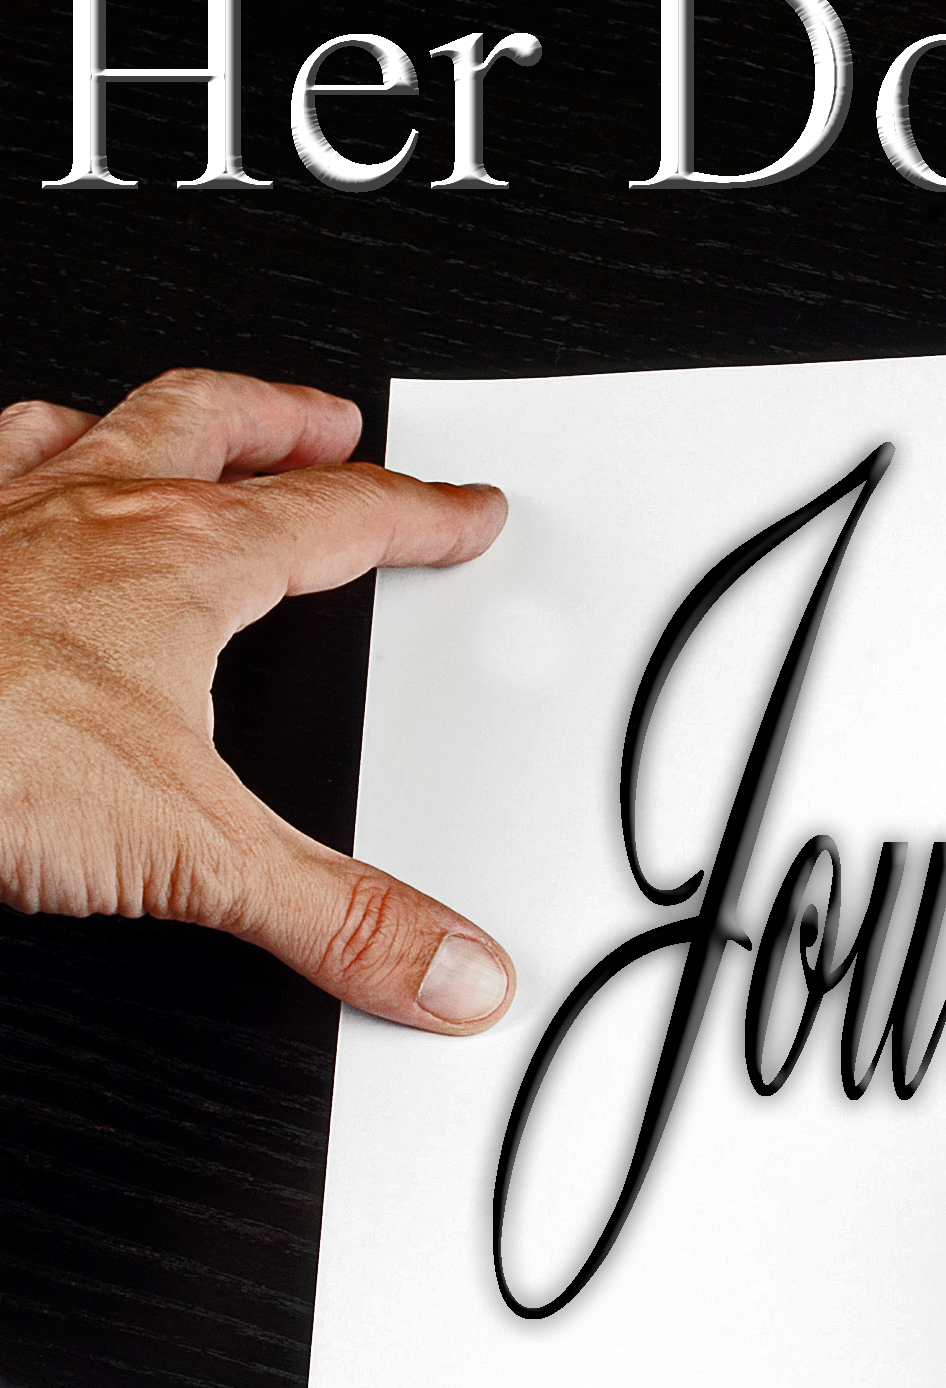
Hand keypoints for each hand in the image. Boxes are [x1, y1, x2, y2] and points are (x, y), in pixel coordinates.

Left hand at [0, 368, 513, 1030]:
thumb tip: (449, 965)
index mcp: (180, 564)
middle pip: (209, 427)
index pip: (335, 518)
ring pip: (90, 428)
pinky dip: (9, 466)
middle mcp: (86, 518)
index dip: (414, 515)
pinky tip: (7, 487)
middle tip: (330, 424)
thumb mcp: (194, 858)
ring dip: (147, 423)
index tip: (458, 510)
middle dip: (284, 422)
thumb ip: (337, 916)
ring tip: (180, 429)